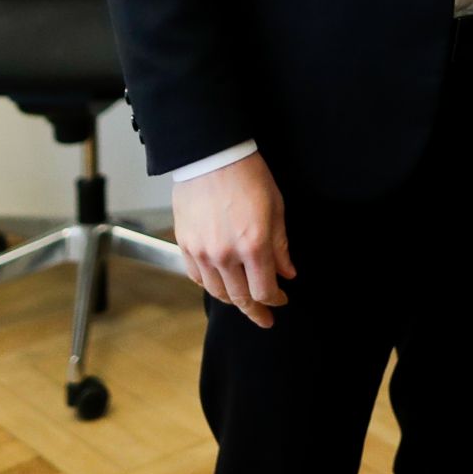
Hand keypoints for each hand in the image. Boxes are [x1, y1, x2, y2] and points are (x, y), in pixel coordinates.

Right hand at [171, 152, 296, 327]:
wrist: (211, 156)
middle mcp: (225, 255)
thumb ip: (280, 245)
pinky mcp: (185, 245)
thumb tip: (287, 273)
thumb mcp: (276, 207)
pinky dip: (210, 285)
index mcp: (253, 245)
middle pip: (240, 298)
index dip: (275, 300)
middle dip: (255, 310)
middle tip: (264, 318)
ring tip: (244, 302)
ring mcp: (201, 252)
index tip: (281, 300)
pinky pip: (197, 277)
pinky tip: (221, 284)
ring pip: (217, 291)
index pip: (264, 290)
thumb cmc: (248, 175)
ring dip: (233, 300)